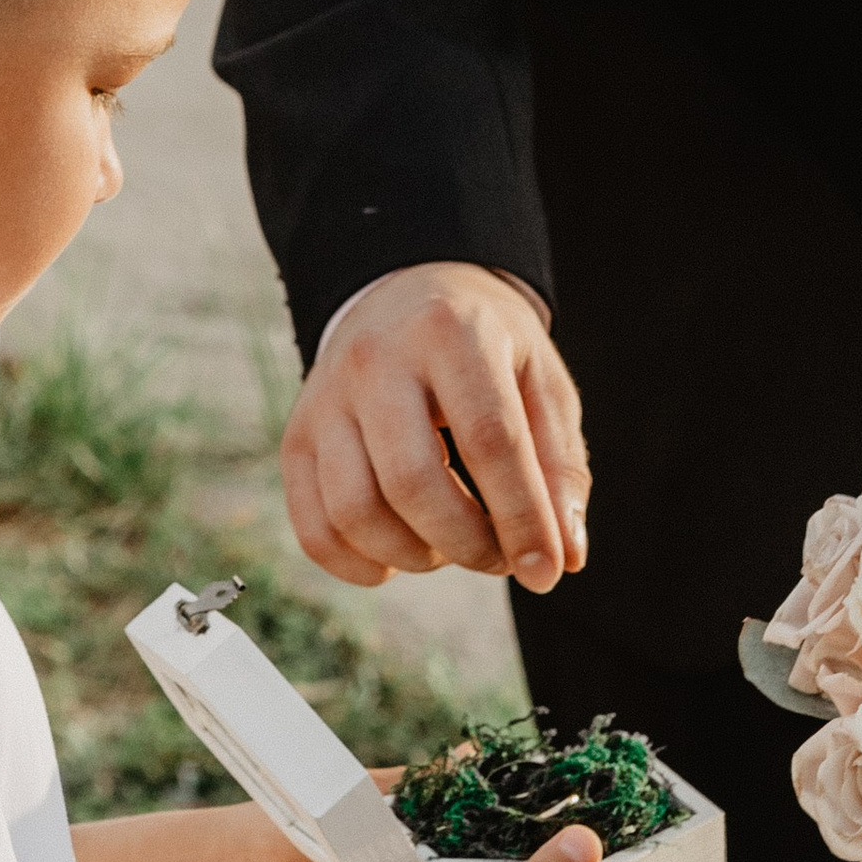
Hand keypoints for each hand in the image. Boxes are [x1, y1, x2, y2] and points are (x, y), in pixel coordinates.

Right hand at [281, 263, 589, 593]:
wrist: (406, 291)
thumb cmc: (486, 348)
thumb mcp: (540, 383)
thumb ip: (559, 466)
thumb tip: (565, 556)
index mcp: (450, 333)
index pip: (488, 441)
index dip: (521, 517)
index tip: (544, 570)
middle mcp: (375, 360)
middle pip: (412, 481)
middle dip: (467, 543)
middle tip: (498, 556)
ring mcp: (324, 399)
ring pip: (354, 511)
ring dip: (414, 556)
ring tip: (449, 545)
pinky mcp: (296, 435)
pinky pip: (313, 527)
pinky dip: (357, 565)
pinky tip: (398, 559)